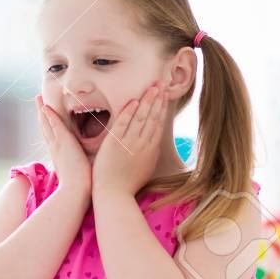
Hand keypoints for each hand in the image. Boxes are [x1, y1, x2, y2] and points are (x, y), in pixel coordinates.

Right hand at [36, 96, 90, 195]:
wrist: (76, 193)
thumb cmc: (82, 187)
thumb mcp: (80, 173)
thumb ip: (82, 167)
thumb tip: (91, 166)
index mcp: (60, 156)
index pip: (53, 139)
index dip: (49, 128)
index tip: (47, 120)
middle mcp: (56, 149)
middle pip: (46, 129)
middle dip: (42, 116)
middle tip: (39, 103)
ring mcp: (58, 145)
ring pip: (47, 124)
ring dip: (43, 111)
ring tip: (39, 99)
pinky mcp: (63, 142)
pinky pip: (54, 124)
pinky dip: (49, 115)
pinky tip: (46, 106)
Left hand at [92, 83, 165, 198]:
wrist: (114, 194)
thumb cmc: (128, 184)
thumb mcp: (146, 167)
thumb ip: (149, 152)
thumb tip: (153, 141)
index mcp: (151, 150)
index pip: (158, 124)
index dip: (162, 108)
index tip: (164, 95)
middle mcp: (143, 145)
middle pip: (152, 117)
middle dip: (157, 99)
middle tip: (161, 84)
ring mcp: (129, 144)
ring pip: (141, 118)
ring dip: (147, 101)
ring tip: (153, 87)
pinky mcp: (114, 144)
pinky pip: (123, 124)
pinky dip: (129, 113)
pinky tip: (134, 101)